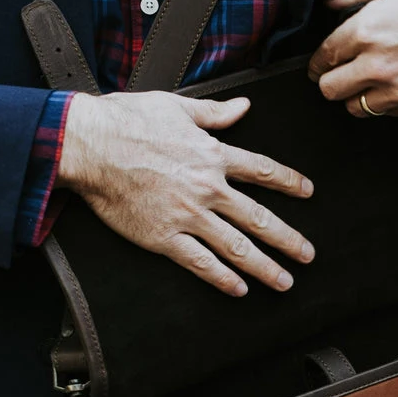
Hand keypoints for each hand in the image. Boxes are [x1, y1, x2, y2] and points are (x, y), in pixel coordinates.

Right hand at [57, 91, 314, 296]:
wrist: (89, 144)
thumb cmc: (126, 121)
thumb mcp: (177, 106)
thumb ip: (214, 113)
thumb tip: (244, 107)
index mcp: (212, 155)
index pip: (263, 170)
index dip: (289, 182)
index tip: (308, 192)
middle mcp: (208, 188)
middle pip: (259, 218)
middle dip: (288, 239)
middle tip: (308, 255)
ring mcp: (188, 215)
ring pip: (237, 247)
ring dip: (265, 267)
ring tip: (285, 282)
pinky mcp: (164, 237)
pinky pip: (201, 262)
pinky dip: (223, 279)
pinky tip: (240, 290)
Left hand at [308, 0, 397, 117]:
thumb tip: (331, 2)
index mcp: (368, 30)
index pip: (325, 56)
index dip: (319, 60)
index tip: (321, 62)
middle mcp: (378, 65)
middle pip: (330, 89)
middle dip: (331, 79)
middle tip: (339, 72)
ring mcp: (397, 91)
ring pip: (353, 107)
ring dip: (356, 95)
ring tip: (367, 80)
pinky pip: (384, 113)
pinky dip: (384, 102)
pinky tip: (395, 83)